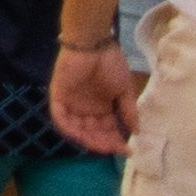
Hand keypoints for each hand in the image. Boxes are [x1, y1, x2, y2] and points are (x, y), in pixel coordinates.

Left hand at [52, 42, 140, 156]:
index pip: (107, 130)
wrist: (94, 44)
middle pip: (92, 132)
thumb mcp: (124, 90)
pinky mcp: (58, 96)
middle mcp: (85, 108)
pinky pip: (59, 116)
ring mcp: (71, 102)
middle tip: (115, 149)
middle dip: (104, 143)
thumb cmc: (111, 64)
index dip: (116, 141)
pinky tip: (81, 136)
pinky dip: (68, 128)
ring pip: (76, 129)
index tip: (128, 150)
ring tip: (103, 145)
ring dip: (89, 139)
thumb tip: (137, 132)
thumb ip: (128, 111)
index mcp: (101, 107)